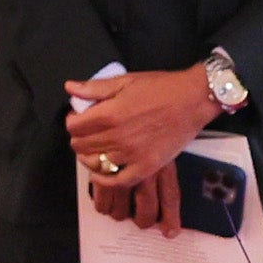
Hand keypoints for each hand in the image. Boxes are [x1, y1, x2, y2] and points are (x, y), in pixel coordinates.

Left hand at [62, 64, 220, 201]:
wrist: (193, 100)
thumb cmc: (161, 87)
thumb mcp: (125, 80)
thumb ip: (94, 88)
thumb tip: (70, 88)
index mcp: (109, 113)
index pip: (74, 126)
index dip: (72, 122)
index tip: (79, 119)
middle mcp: (118, 136)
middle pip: (81, 145)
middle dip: (79, 138)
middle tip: (88, 132)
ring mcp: (132, 154)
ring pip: (95, 163)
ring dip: (89, 156)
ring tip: (95, 148)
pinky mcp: (146, 166)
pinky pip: (117, 181)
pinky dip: (104, 180)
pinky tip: (100, 173)